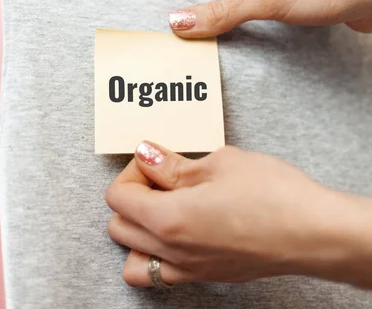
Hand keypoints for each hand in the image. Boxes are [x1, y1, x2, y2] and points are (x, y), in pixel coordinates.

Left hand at [106, 142, 371, 287]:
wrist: (313, 231)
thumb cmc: (272, 194)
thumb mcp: (218, 163)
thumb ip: (174, 164)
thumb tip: (147, 156)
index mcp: (169, 219)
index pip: (118, 197)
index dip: (133, 170)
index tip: (156, 159)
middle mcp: (173, 251)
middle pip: (118, 226)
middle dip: (132, 195)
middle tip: (161, 175)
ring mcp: (190, 269)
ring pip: (133, 258)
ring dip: (137, 230)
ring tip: (164, 206)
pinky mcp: (208, 275)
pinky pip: (163, 273)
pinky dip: (157, 253)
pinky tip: (181, 229)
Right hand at [168, 0, 371, 37]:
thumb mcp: (266, 1)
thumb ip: (221, 14)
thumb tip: (179, 21)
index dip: (202, 11)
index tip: (188, 39)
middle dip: (224, 20)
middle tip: (212, 48)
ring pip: (246, 4)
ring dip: (243, 24)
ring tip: (239, 44)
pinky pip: (264, 8)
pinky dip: (260, 23)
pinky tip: (260, 38)